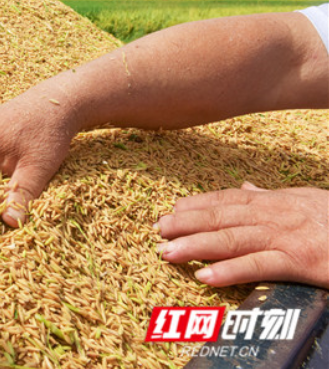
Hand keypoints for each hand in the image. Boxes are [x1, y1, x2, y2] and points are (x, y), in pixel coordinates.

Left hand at [155, 182, 328, 288]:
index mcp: (278, 200)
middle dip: (186, 223)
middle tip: (157, 230)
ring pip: (233, 239)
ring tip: (167, 253)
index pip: (227, 200)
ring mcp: (289, 236)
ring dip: (196, 246)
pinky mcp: (302, 260)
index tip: (169, 210)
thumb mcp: (309, 201)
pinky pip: (260, 265)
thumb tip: (246, 188)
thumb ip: (275, 196)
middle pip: (222, 217)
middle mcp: (278, 213)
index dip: (196, 205)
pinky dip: (230, 271)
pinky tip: (205, 277)